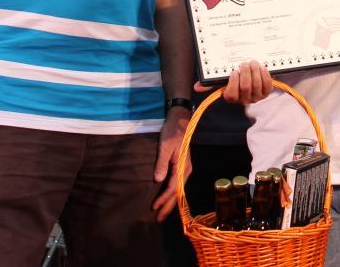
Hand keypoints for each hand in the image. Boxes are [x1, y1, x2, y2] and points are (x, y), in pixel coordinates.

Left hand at [152, 106, 189, 220]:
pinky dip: (171, 194)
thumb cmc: (172, 132)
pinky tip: (166, 198)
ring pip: (178, 189)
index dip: (163, 199)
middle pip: (177, 192)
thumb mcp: (165, 146)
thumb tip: (158, 181)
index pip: (173, 188)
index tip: (154, 208)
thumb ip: (162, 163)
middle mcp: (186, 170)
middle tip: (158, 219)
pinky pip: (177, 184)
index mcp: (183, 167)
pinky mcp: (181, 166)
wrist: (180, 120)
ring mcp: (185, 169)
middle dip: (168, 206)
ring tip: (161, 212)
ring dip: (170, 202)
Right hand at [191, 61, 274, 104]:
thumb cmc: (236, 81)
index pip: (231, 95)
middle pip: (245, 87)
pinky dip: (264, 74)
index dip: (233, 83)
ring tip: (253, 62)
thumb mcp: (224, 82)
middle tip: (245, 63)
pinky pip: (267, 84)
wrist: (253, 82)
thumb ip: (211, 84)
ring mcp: (256, 97)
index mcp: (232, 98)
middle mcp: (244, 100)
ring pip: (256, 84)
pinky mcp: (266, 93)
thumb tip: (196, 87)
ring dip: (255, 71)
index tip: (234, 71)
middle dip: (246, 73)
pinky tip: (261, 67)